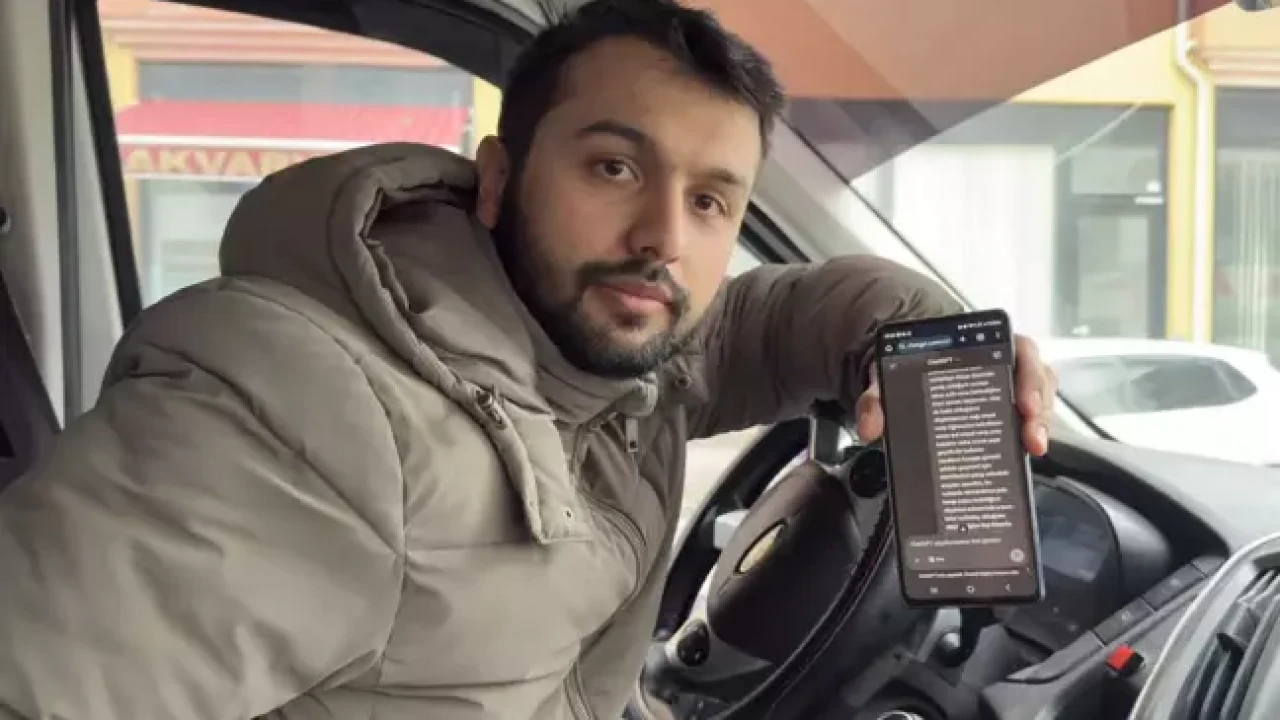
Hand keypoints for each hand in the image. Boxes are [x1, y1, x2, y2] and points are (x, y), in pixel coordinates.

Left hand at [854, 334, 1057, 455]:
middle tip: (1030, 436)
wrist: (906, 375)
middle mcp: (1002, 362)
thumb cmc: (909, 369)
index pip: (1019, 349)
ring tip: (1032, 448)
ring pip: (1038, 400)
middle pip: (1036, 379)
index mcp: (981, 345)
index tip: (1023, 404)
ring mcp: (1008, 387)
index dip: (1027, 375)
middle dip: (1038, 408)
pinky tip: (1025, 454)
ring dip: (1039, 425)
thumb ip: (876, 398)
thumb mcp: (889, 377)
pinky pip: (1028, 420)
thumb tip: (870, 426)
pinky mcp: (1007, 411)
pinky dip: (1029, 435)